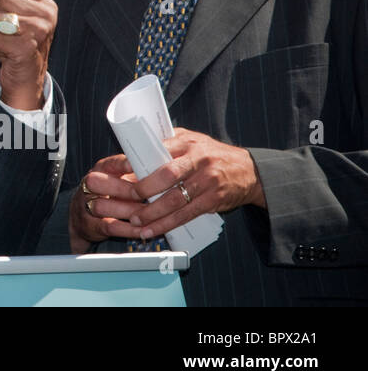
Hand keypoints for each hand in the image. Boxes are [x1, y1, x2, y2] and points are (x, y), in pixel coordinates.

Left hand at [0, 0, 53, 109]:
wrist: (27, 75)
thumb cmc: (19, 41)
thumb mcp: (12, 14)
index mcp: (47, 4)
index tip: (16, 15)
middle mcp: (47, 16)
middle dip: (2, 16)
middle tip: (13, 32)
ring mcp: (39, 31)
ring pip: (0, 18)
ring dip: (0, 32)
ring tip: (12, 41)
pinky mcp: (27, 47)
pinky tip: (11, 52)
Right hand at [68, 153, 144, 252]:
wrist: (82, 217)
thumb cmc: (109, 194)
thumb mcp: (119, 179)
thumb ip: (136, 175)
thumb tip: (163, 171)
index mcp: (100, 170)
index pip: (109, 162)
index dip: (123, 164)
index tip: (137, 166)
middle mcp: (89, 186)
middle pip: (97, 182)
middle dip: (123, 189)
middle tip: (144, 196)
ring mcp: (86, 205)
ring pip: (102, 206)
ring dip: (128, 211)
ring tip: (147, 214)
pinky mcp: (91, 225)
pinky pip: (110, 226)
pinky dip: (128, 229)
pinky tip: (143, 230)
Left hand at [123, 129, 264, 235]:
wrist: (249, 170)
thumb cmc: (212, 154)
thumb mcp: (192, 139)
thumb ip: (167, 142)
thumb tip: (135, 150)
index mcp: (188, 143)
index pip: (160, 150)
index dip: (140, 160)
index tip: (121, 169)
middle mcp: (198, 161)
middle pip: (167, 175)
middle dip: (145, 188)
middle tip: (128, 196)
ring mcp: (207, 182)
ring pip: (176, 199)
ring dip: (153, 213)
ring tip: (136, 221)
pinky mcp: (213, 201)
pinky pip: (186, 215)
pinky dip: (168, 224)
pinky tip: (153, 230)